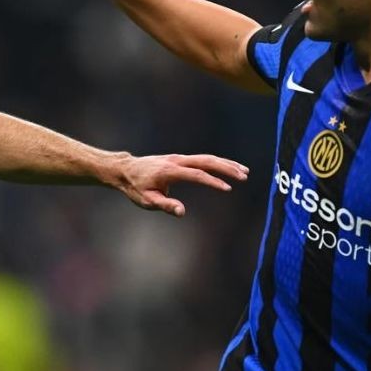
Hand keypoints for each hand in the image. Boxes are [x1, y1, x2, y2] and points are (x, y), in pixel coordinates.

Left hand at [119, 153, 247, 215]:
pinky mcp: (180, 159)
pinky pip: (202, 159)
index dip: (213, 181)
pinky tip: (229, 168)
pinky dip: (218, 162)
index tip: (227, 188)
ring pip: (207, 158)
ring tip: (244, 171)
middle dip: (226, 167)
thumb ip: (165, 205)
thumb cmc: (136, 188)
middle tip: (244, 176)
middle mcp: (177, 161)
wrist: (126, 170)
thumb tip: (182, 212)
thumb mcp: (147, 200)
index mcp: (170, 171)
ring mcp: (179, 158)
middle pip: (206, 161)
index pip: (197, 175)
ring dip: (226, 163)